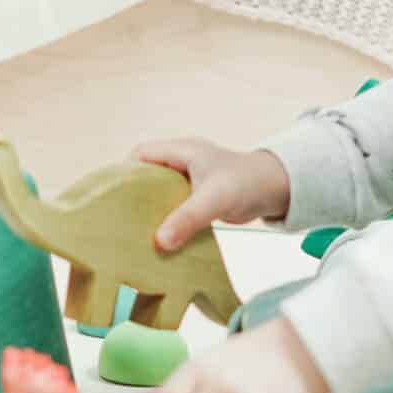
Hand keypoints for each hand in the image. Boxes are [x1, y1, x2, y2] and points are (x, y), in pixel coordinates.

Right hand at [132, 139, 292, 251]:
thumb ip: (187, 219)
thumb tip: (159, 242)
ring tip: (137, 230)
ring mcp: (190, 178)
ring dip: (151, 209)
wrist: (278, 190)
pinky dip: (167, 218)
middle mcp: (183, 161)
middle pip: (146, 173)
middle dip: (134, 194)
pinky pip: (174, 205)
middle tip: (121, 218)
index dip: (125, 172)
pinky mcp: (198, 195)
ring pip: (159, 191)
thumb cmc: (248, 184)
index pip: (141, 153)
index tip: (114, 196)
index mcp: (182, 150)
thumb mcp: (214, 200)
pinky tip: (162, 236)